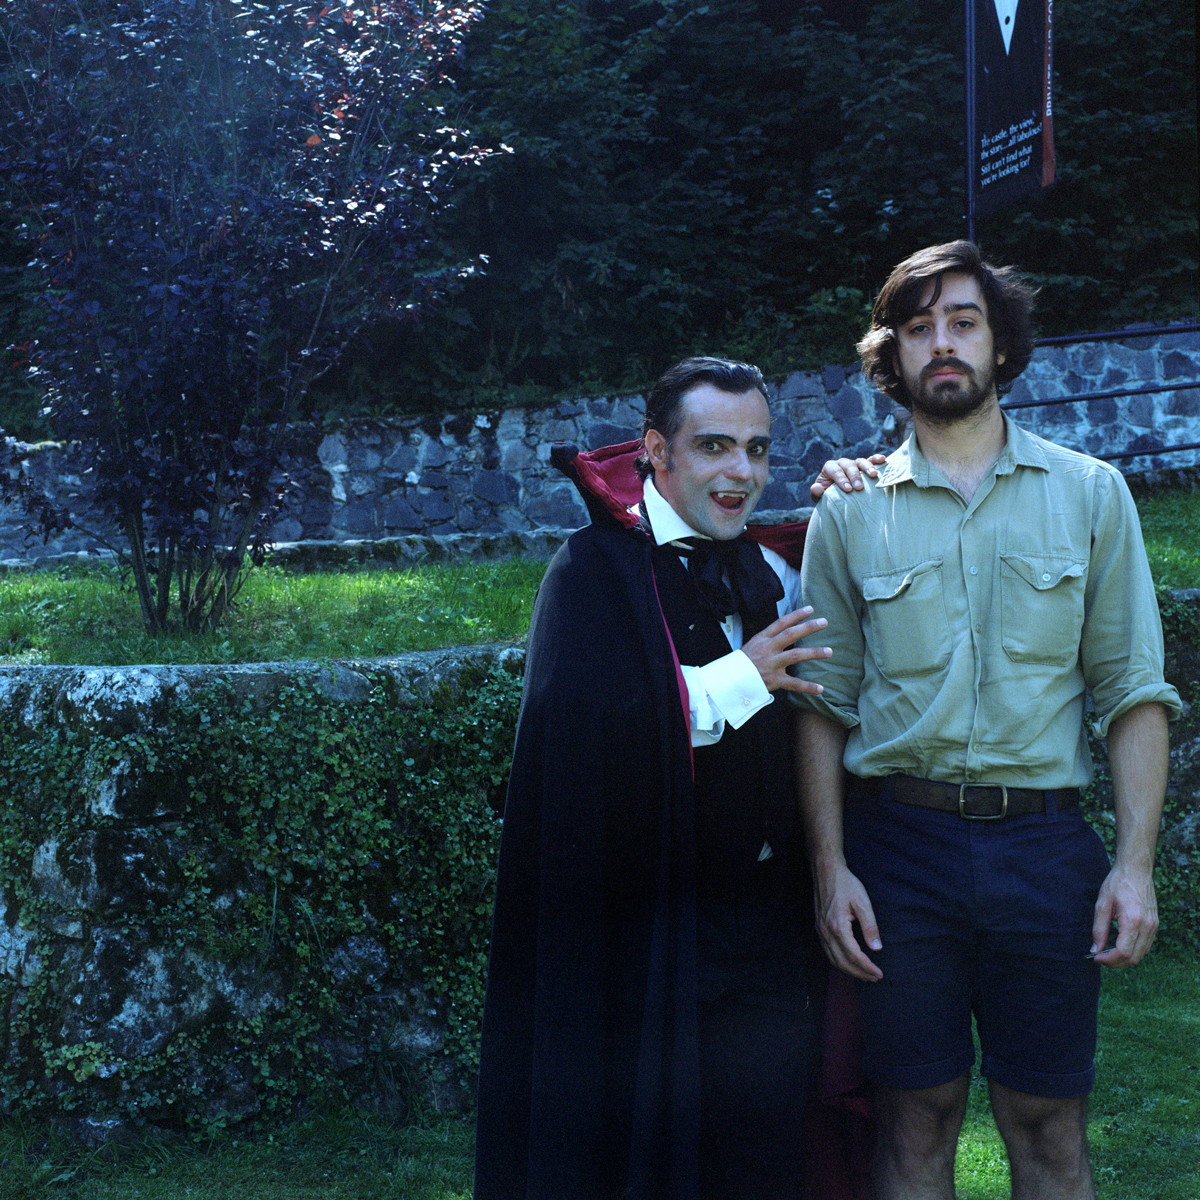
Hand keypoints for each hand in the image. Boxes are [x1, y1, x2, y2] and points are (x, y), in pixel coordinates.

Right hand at [740, 606, 830, 693]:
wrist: (729, 680)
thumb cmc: (742, 662)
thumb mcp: (753, 645)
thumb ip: (768, 639)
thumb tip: (785, 631)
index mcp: (763, 638)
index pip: (781, 623)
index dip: (796, 615)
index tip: (810, 609)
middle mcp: (768, 649)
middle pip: (791, 634)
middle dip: (808, 627)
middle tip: (824, 622)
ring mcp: (771, 664)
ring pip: (796, 655)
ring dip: (814, 653)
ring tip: (829, 651)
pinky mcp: (774, 680)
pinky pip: (793, 683)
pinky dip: (807, 687)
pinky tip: (820, 689)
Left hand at [810, 453, 886, 500]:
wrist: (838, 496)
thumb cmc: (828, 496)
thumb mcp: (820, 497)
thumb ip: (816, 493)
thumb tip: (816, 487)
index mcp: (830, 468)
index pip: (834, 470)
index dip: (841, 478)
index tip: (847, 489)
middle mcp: (842, 463)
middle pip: (848, 465)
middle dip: (854, 476)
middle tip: (859, 487)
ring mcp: (854, 464)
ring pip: (861, 461)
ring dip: (867, 467)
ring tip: (874, 475)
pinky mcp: (864, 466)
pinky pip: (871, 460)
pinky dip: (876, 459)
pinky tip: (883, 460)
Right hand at [813, 862, 883, 980]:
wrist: (826, 871)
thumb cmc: (846, 884)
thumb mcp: (863, 903)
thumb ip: (870, 927)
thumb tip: (876, 948)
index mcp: (838, 927)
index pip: (854, 956)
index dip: (868, 968)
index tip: (879, 974)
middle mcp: (827, 932)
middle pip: (842, 963)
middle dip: (860, 974)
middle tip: (874, 978)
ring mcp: (821, 931)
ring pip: (834, 960)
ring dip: (849, 971)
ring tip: (864, 974)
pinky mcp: (820, 928)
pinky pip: (828, 952)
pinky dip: (840, 962)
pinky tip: (850, 963)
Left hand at [1090, 864, 1157, 967]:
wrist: (1136, 870)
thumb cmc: (1117, 883)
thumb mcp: (1102, 904)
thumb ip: (1098, 929)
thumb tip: (1095, 949)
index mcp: (1133, 920)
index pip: (1124, 952)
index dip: (1109, 960)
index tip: (1095, 958)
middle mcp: (1147, 926)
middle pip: (1134, 958)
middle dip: (1116, 963)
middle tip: (1100, 958)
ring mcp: (1154, 926)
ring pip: (1141, 954)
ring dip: (1125, 958)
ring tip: (1108, 952)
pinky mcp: (1155, 925)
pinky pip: (1146, 946)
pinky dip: (1134, 951)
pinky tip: (1120, 944)